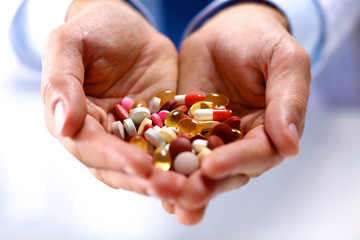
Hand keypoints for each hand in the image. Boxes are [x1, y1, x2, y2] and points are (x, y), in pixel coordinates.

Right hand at [41, 0, 185, 197]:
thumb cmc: (94, 28)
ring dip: (166, 177)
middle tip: (173, 189)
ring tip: (190, 188)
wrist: (130, 25)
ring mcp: (132, 133)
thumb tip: (64, 126)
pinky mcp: (158, 127)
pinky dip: (183, 159)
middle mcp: (102, 133)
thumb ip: (61, 82)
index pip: (90, 147)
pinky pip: (170, 146)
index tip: (142, 167)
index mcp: (75, 118)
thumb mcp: (69, 44)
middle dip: (144, 180)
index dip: (115, 159)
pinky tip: (202, 168)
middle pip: (119, 166)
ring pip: (146, 162)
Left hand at [166, 3, 310, 224]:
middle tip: (186, 195)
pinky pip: (176, 149)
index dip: (237, 162)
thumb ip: (290, 99)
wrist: (225, 30)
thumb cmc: (260, 40)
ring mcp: (210, 138)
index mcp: (269, 129)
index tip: (213, 167)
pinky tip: (151, 181)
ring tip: (168, 199)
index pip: (258, 154)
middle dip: (207, 184)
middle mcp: (240, 141)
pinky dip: (166, 164)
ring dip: (184, 185)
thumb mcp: (284, 59)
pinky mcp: (185, 130)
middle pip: (227, 171)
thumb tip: (291, 147)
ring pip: (199, 167)